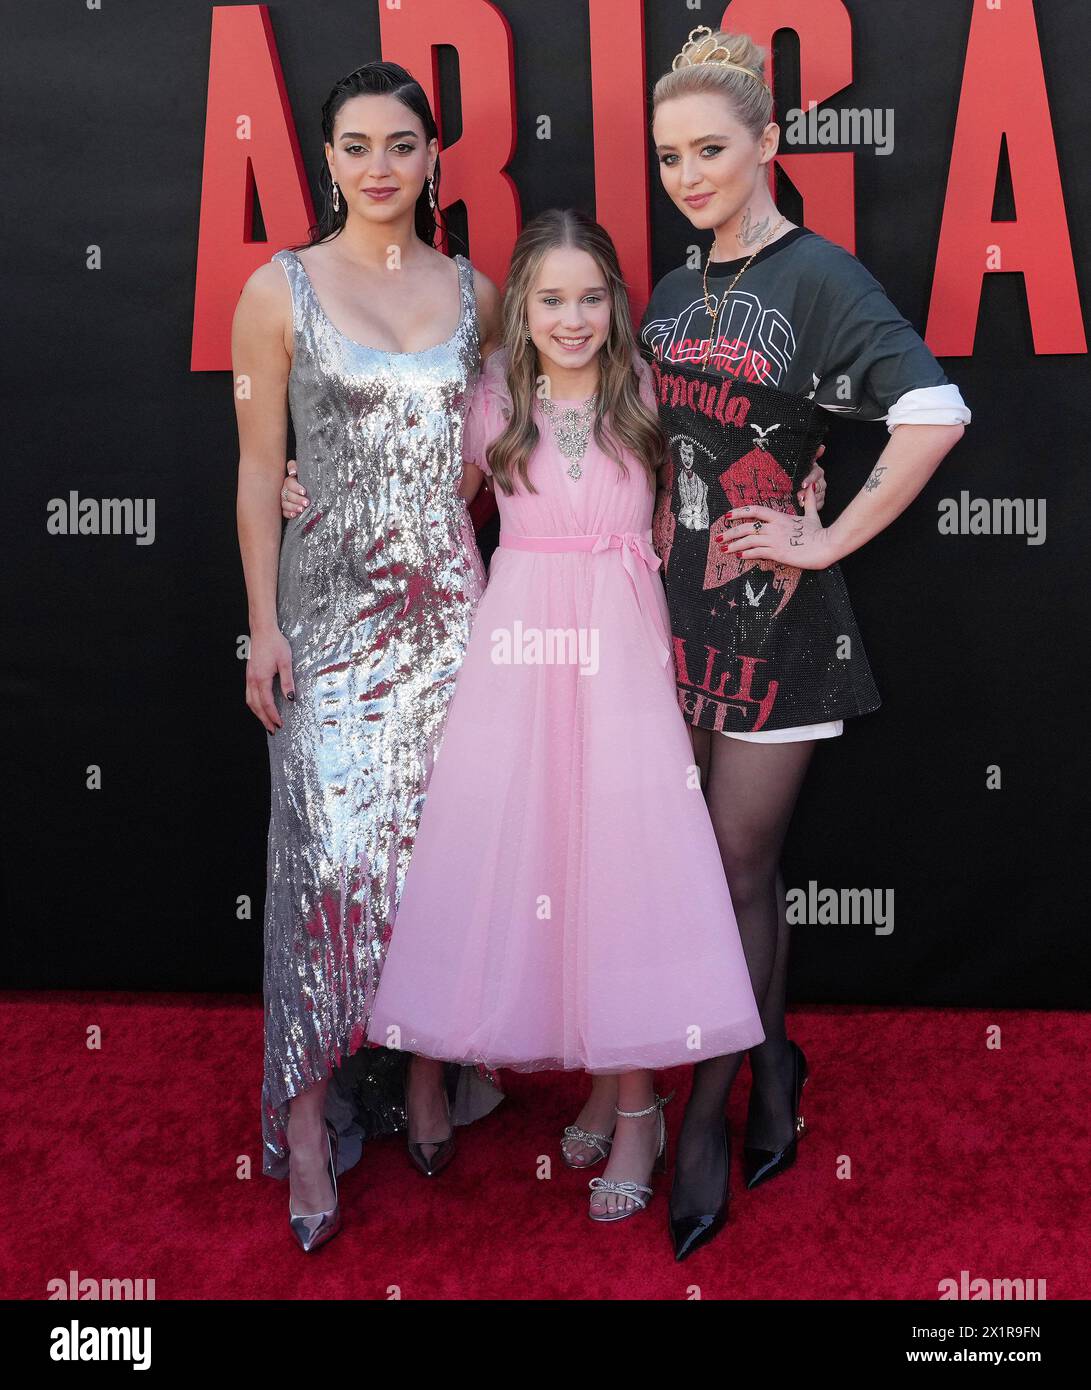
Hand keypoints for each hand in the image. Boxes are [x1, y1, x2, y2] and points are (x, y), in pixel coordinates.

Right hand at [246, 628, 294, 732]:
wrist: (262, 631)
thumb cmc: (275, 644)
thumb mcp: (286, 662)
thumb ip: (287, 682)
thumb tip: (290, 698)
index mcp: (261, 678)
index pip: (267, 703)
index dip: (273, 716)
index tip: (280, 724)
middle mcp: (252, 680)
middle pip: (256, 706)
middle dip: (264, 719)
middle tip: (272, 730)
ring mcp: (249, 677)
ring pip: (250, 701)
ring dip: (257, 714)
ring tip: (266, 722)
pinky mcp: (249, 674)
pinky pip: (249, 694)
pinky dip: (254, 705)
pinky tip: (259, 707)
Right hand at [281, 460, 307, 517]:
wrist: (308, 486)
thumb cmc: (304, 478)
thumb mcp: (301, 469)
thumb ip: (294, 466)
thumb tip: (292, 472)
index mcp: (289, 481)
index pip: (289, 483)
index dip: (296, 487)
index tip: (304, 492)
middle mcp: (284, 490)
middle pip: (288, 495)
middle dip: (297, 499)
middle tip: (306, 502)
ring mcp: (283, 500)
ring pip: (285, 504)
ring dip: (293, 507)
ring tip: (302, 509)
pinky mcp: (285, 508)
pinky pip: (284, 512)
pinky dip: (289, 513)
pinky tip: (294, 514)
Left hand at [723, 483, 838, 570]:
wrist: (826, 545)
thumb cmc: (820, 532)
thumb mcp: (813, 514)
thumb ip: (809, 501)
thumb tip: (810, 487)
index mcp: (780, 517)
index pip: (755, 510)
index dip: (739, 512)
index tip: (728, 516)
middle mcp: (774, 527)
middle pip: (746, 527)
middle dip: (730, 532)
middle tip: (719, 537)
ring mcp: (775, 540)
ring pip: (748, 541)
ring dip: (734, 545)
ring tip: (724, 549)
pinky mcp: (778, 553)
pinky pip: (757, 552)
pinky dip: (746, 554)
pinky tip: (739, 556)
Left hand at [798, 445, 826, 509]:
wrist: (789, 487)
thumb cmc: (794, 474)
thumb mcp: (799, 464)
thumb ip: (811, 455)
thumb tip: (822, 447)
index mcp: (815, 470)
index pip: (816, 473)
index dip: (810, 479)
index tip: (803, 484)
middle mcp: (819, 480)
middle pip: (819, 486)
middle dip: (809, 492)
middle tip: (800, 495)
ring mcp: (820, 490)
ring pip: (820, 495)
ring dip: (810, 499)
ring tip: (800, 502)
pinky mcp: (819, 500)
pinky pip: (820, 504)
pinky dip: (813, 506)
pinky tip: (804, 506)